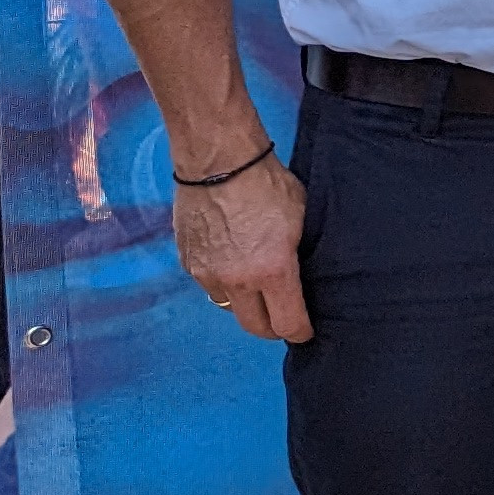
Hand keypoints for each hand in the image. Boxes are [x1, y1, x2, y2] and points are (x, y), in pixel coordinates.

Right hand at [175, 150, 309, 345]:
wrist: (219, 163)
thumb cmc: (268, 185)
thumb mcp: (302, 219)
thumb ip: (299, 256)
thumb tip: (302, 278)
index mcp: (272, 271)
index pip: (287, 324)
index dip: (300, 331)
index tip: (305, 330)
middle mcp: (237, 280)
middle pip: (255, 327)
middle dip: (272, 327)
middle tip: (283, 316)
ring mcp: (208, 274)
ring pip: (230, 307)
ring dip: (245, 303)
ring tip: (258, 285)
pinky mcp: (188, 263)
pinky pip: (209, 286)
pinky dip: (223, 282)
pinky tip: (234, 263)